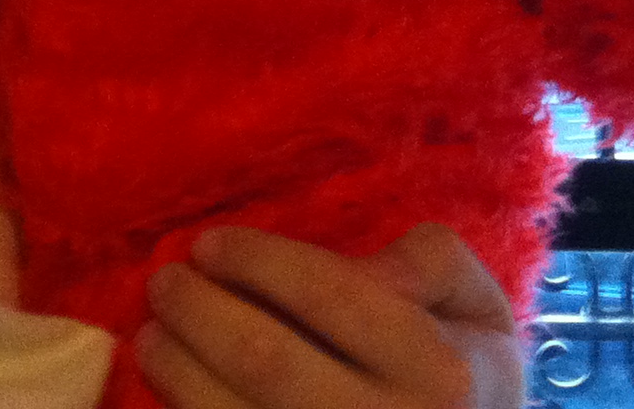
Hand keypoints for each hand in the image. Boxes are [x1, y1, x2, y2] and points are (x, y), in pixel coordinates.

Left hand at [137, 223, 523, 408]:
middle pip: (265, 361)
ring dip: (177, 370)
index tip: (210, 244)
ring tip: (153, 334)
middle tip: (165, 283)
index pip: (331, 295)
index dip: (256, 261)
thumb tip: (363, 265)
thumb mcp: (479, 307)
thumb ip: (431, 262)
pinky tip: (172, 390)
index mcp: (439, 369)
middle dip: (199, 311)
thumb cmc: (466, 377)